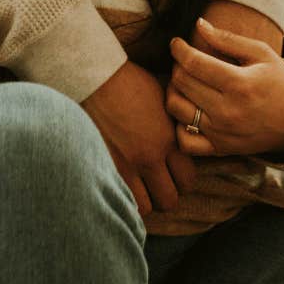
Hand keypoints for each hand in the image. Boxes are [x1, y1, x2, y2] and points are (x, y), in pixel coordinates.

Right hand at [81, 61, 188, 216]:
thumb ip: (174, 125)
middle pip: (169, 200)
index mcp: (168, 139)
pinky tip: (121, 186)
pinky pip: (119, 199)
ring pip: (145, 207)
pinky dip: (123, 197)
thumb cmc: (130, 81)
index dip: (182, 180)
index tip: (174, 173)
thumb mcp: (162, 98)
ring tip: (138, 186)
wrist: (95, 76)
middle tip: (157, 183)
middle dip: (165, 193)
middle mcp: (149, 157)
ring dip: (143, 199)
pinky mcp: (104, 166)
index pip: (187, 180)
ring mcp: (125, 165)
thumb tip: (186, 135)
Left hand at [166, 18, 283, 158]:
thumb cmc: (279, 81)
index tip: (176, 43)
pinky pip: (185, 141)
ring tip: (184, 82)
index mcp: (239, 84)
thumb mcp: (261, 53)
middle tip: (185, 60)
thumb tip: (199, 24)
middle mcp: (228, 111)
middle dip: (177, 66)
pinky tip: (189, 111)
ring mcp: (222, 133)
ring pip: (176, 109)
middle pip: (182, 83)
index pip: (193, 63)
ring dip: (174, 91)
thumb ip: (228, 39)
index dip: (179, 49)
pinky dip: (179, 125)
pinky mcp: (220, 149)